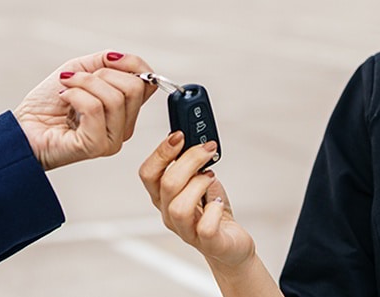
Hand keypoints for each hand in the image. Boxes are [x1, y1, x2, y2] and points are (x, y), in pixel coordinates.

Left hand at [14, 50, 154, 170]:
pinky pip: (94, 109)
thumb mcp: (80, 70)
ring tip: (66, 88)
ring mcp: (111, 140)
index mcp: (124, 111)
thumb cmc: (47, 104)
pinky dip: (74, 95)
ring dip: (84, 83)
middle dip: (102, 74)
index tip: (107, 59)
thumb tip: (124, 59)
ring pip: (115, 98)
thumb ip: (106, 62)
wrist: (22, 127)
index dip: (132, 63)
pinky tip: (64, 99)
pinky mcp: (95, 146)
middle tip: (78, 79)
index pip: (148, 83)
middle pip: (134, 88)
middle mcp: (123, 128)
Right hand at [139, 133, 256, 267]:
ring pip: (179, 207)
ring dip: (199, 184)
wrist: (231, 243)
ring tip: (211, 179)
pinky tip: (219, 202)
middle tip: (207, 150)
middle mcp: (169, 214)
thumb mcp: (200, 182)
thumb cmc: (214, 211)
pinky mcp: (208, 243)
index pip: (148, 173)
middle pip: (166, 184)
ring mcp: (187, 231)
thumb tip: (193, 140)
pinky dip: (215, 209)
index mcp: (163, 197)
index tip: (179, 136)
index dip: (161, 152)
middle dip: (189, 160)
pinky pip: (205, 227)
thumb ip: (192, 165)